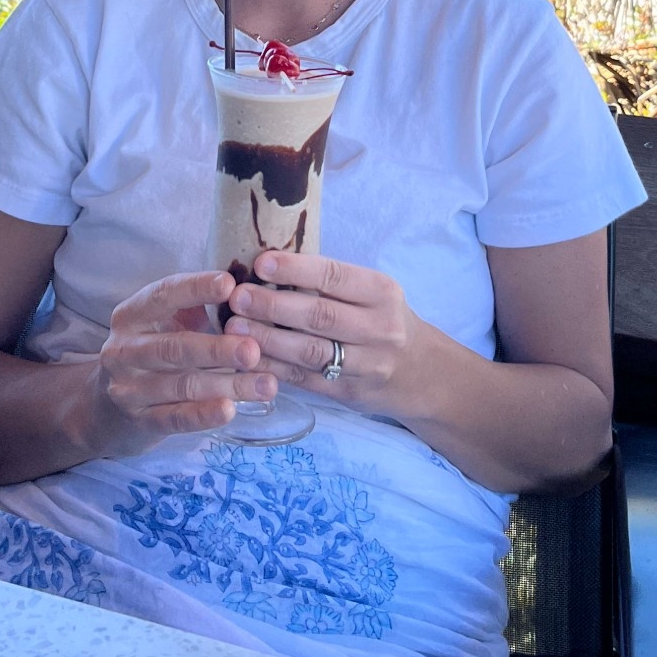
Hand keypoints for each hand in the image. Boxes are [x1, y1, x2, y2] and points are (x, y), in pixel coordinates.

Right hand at [92, 271, 276, 452]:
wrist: (106, 407)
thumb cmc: (153, 350)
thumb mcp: (165, 322)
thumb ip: (197, 306)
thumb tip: (249, 290)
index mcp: (132, 315)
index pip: (163, 295)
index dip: (195, 288)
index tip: (230, 284)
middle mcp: (125, 350)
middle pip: (175, 347)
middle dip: (217, 349)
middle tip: (254, 350)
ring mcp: (129, 388)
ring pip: (183, 385)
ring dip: (227, 385)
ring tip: (266, 384)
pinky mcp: (140, 421)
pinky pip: (175, 418)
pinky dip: (203, 414)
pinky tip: (231, 410)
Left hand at [226, 253, 433, 414]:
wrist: (421, 372)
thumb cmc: (383, 319)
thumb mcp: (373, 293)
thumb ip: (332, 283)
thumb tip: (268, 265)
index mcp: (382, 293)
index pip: (335, 276)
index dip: (296, 269)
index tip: (261, 263)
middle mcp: (378, 328)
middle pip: (320, 315)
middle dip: (274, 306)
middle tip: (238, 297)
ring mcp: (366, 365)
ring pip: (310, 351)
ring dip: (268, 340)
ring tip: (235, 328)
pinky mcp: (349, 393)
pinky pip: (305, 379)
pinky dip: (273, 369)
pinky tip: (248, 358)